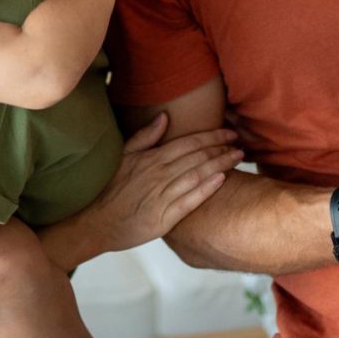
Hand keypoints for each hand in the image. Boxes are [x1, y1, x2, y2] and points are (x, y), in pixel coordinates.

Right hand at [80, 114, 240, 253]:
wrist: (97, 221)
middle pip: (197, 156)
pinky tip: (221, 180)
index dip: (212, 136)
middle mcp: (160, 174)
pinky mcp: (165, 217)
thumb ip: (145, 136)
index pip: (188, 142)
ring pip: (197, 175)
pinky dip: (206, 189)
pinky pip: (190, 200)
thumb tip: (165, 116)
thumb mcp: (124, 155)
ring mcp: (163, 195)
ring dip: (220, 164)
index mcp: (153, 158)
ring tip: (237, 158)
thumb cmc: (111, 188)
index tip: (230, 133)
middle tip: (240, 143)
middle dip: (221, 148)